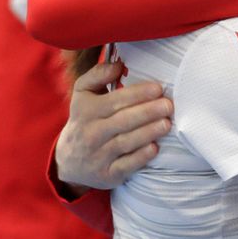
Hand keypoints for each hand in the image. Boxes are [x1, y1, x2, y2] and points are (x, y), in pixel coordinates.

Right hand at [56, 61, 171, 192]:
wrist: (68, 160)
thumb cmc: (85, 119)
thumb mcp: (83, 94)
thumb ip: (97, 75)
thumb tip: (117, 64)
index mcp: (86, 111)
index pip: (114, 101)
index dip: (137, 94)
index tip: (158, 88)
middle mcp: (91, 133)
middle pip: (122, 121)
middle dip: (148, 112)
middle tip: (168, 105)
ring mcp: (98, 155)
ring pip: (126, 142)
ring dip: (148, 132)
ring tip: (167, 123)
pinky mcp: (107, 174)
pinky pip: (126, 165)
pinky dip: (141, 157)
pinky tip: (155, 147)